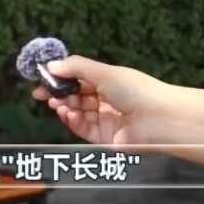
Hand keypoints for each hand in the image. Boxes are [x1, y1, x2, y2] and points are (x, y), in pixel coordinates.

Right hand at [32, 56, 179, 146]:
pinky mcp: (105, 138)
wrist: (159, 121)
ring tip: (56, 103)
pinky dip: (73, 122)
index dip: (62, 78)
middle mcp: (108, 100)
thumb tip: (50, 65)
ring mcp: (107, 120)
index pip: (81, 79)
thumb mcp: (103, 72)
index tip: (44, 79)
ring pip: (78, 113)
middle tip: (45, 94)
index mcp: (110, 82)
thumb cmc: (135, 90)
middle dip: (60, 94)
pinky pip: (84, 129)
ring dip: (65, 107)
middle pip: (77, 97)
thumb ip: (75, 67)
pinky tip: (67, 114)